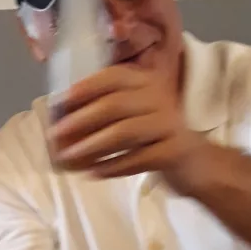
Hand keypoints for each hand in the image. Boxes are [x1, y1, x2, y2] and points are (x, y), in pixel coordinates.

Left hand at [49, 65, 208, 182]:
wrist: (195, 162)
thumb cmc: (151, 136)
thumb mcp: (130, 115)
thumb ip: (101, 112)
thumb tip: (58, 120)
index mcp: (145, 82)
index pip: (114, 77)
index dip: (86, 87)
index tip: (61, 100)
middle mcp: (159, 97)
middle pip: (115, 105)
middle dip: (80, 120)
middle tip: (55, 135)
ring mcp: (169, 124)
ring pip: (125, 132)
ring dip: (91, 145)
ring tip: (69, 158)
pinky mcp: (175, 150)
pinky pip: (139, 158)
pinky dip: (113, 166)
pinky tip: (94, 173)